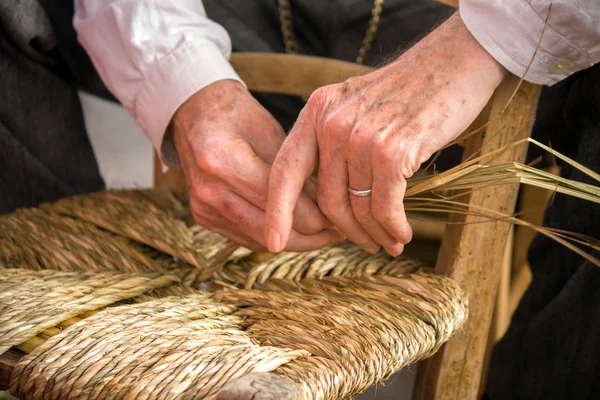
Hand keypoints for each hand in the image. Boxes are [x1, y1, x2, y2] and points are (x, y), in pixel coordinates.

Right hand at [172, 79, 343, 249]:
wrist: (196, 115)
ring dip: (294, 240)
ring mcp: (202, 207)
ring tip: (324, 234)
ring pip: (260, 240)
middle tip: (338, 229)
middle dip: (309, 234)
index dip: (314, 214)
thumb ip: (296, 172)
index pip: (278, 202)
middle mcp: (208, 190)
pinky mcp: (203, 217)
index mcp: (222, 160)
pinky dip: (274, 236)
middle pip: (269, 229)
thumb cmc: (239, 116)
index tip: (338, 213)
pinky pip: (247, 237)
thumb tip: (327, 206)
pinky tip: (298, 231)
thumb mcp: (273, 133)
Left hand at [265, 13, 506, 254]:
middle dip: (346, 232)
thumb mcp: (356, 107)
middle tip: (366, 245)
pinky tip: (402, 233)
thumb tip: (326, 201)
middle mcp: (333, 123)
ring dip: (374, 235)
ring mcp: (361, 137)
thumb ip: (334, 143)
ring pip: (358, 208)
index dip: (277, 211)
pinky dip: (393, 228)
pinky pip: (385, 207)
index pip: (285, 170)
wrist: (454, 62)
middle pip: (327, 200)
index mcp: (317, 111)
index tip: (274, 243)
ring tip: (390, 243)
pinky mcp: (393, 152)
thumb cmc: (407, 93)